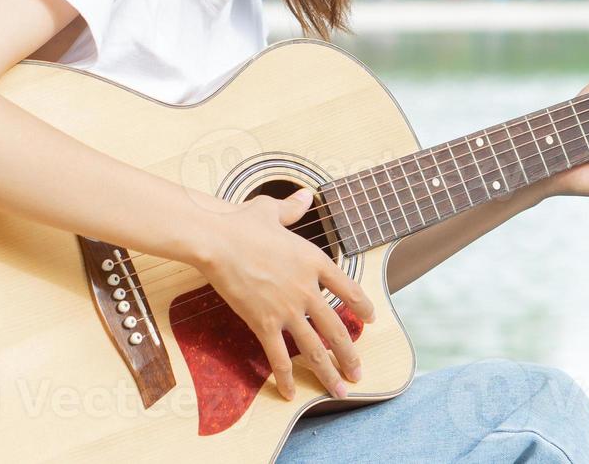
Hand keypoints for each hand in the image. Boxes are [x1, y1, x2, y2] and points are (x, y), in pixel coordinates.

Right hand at [195, 188, 375, 400]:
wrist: (218, 240)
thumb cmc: (242, 222)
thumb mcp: (272, 210)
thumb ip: (292, 208)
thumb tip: (305, 195)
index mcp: (314, 261)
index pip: (350, 289)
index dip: (363, 307)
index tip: (371, 320)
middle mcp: (307, 288)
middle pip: (337, 329)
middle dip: (350, 355)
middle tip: (359, 372)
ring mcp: (287, 309)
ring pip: (315, 349)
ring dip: (329, 373)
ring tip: (341, 390)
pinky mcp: (263, 323)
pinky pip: (278, 357)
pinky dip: (285, 377)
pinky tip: (288, 393)